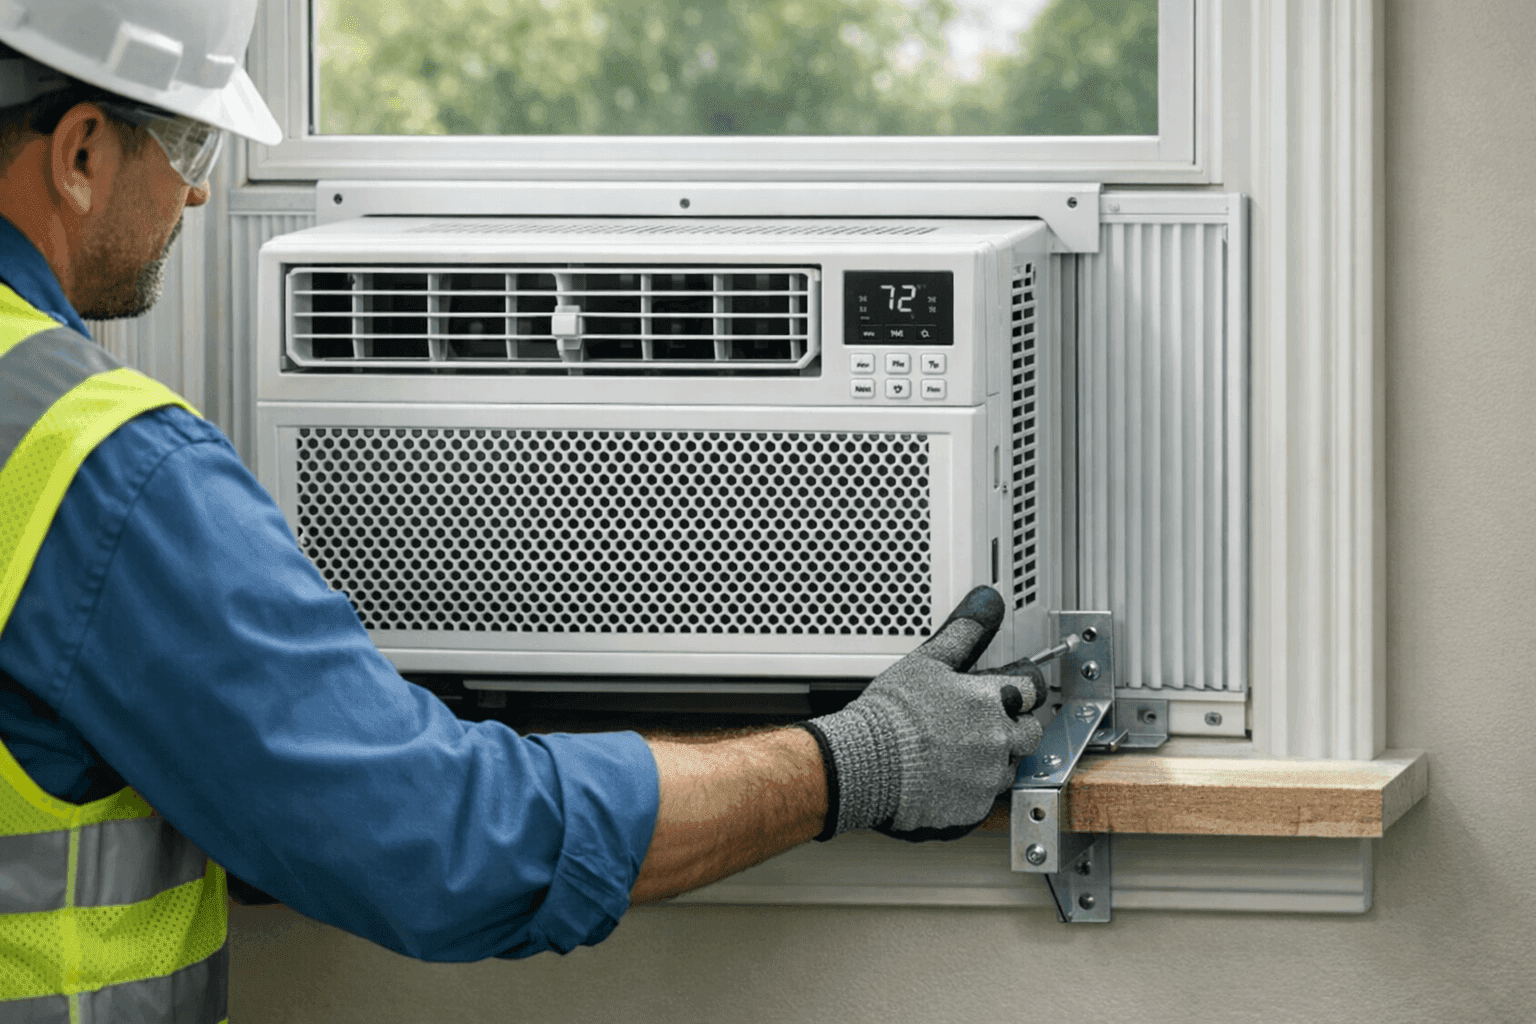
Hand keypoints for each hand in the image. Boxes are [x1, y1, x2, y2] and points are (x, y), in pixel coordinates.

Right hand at [796, 586, 1044, 841]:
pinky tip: (945, 778)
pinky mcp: (973, 809)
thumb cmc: (889, 714)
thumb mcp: (926, 661)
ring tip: (956, 753)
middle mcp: (997, 740)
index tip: (1010, 692)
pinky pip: (984, 799)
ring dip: (993, 759)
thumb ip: (964, 631)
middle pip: (1030, 731)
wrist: (862, 764)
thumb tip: (988, 601)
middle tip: (980, 724)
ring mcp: (987, 777)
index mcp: (990, 700)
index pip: (1032, 689)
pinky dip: (970, 790)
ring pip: (1009, 767)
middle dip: (1013, 725)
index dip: (1020, 689)